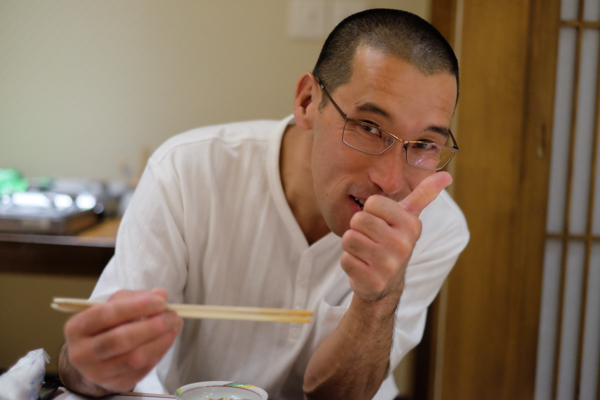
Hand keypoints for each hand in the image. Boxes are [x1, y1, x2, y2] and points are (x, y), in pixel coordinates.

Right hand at [63, 288, 182, 393]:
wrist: (96, 356)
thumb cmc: (107, 324)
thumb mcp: (115, 304)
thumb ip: (137, 297)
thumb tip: (161, 295)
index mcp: (77, 327)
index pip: (107, 315)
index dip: (137, 307)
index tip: (161, 302)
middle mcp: (82, 353)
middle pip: (120, 340)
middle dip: (151, 326)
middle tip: (172, 316)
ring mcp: (98, 373)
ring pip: (134, 358)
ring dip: (160, 340)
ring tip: (174, 326)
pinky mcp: (116, 384)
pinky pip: (142, 370)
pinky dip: (159, 352)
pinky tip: (167, 339)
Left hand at [340, 172, 451, 301]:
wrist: (386, 283)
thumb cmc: (393, 242)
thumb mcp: (409, 218)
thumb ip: (423, 195)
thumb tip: (446, 175)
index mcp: (411, 225)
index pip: (372, 202)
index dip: (370, 212)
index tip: (380, 223)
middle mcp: (403, 245)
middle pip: (358, 220)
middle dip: (358, 229)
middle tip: (370, 239)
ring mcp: (389, 266)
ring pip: (349, 238)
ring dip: (352, 246)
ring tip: (365, 252)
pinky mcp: (374, 282)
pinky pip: (345, 260)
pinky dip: (349, 263)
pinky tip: (362, 267)